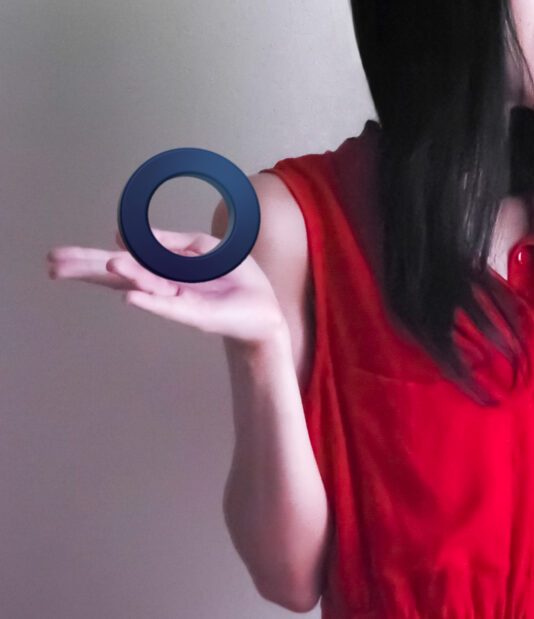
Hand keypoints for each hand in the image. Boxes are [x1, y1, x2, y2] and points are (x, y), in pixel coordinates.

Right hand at [47, 228, 286, 345]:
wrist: (263, 309)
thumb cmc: (233, 280)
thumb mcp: (204, 249)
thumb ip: (170, 241)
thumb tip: (127, 234)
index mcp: (161, 269)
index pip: (120, 260)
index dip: (90, 258)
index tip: (57, 257)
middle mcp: (162, 285)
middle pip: (119, 276)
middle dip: (88, 269)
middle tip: (52, 264)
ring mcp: (177, 301)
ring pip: (145, 285)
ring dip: (127, 274)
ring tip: (107, 265)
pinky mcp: (196, 314)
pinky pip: (170, 307)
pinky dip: (152, 301)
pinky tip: (132, 298)